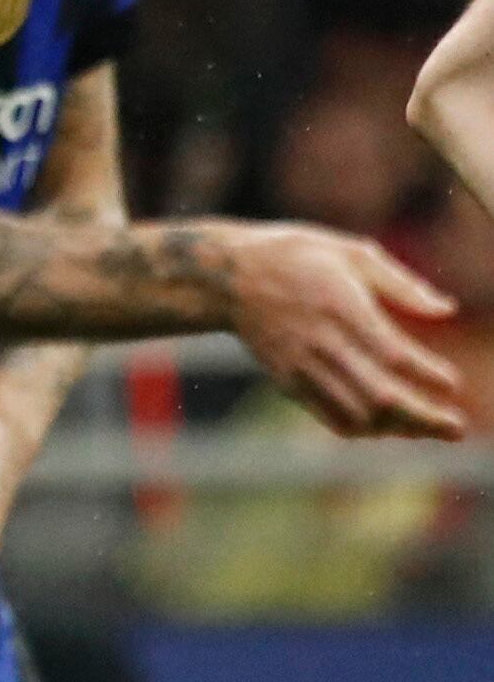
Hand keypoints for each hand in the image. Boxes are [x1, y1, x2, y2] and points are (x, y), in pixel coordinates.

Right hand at [225, 227, 466, 439]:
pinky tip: (386, 426)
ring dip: (398, 428)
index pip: (391, 352)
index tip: (452, 383)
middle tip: (456, 429)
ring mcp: (302, 365)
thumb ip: (401, 283)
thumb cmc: (296, 256)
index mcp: (340, 304)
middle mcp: (321, 341)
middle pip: (380, 394)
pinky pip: (329, 416)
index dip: (426, 373)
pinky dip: (364, 428)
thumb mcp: (350, 252)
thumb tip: (447, 311)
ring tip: (428, 429)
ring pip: (357, 413)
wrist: (225, 278)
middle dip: (424, 417)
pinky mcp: (287, 381)